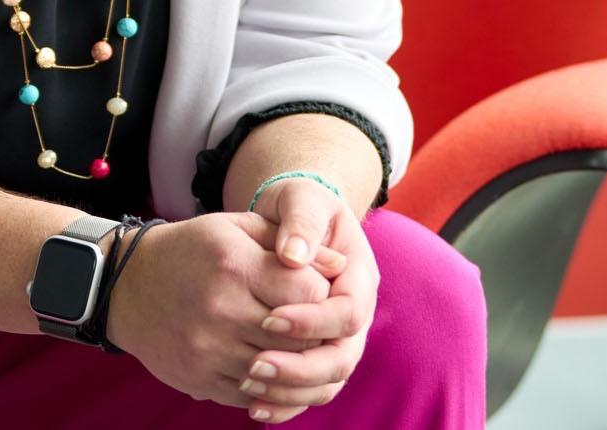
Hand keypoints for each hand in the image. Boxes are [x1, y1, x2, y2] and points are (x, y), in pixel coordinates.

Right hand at [102, 212, 345, 410]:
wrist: (127, 287)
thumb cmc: (191, 250)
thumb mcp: (234, 228)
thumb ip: (286, 242)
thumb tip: (340, 267)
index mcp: (234, 266)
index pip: (307, 291)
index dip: (323, 291)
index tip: (320, 289)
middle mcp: (222, 310)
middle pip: (300, 336)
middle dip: (318, 332)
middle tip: (320, 324)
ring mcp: (209, 350)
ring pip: (280, 371)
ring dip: (300, 364)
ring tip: (303, 348)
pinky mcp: (200, 379)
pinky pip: (253, 396)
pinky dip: (273, 387)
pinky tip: (276, 368)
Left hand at [235, 178, 379, 422]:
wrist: (295, 221)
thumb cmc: (299, 206)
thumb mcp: (302, 200)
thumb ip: (301, 222)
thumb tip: (294, 255)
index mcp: (359, 277)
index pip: (348, 312)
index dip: (312, 321)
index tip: (269, 318)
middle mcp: (355, 315)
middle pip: (342, 358)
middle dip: (300, 368)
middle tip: (254, 365)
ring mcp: (338, 338)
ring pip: (327, 382)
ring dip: (290, 391)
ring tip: (247, 385)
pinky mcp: (316, 354)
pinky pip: (309, 391)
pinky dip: (285, 403)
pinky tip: (254, 407)